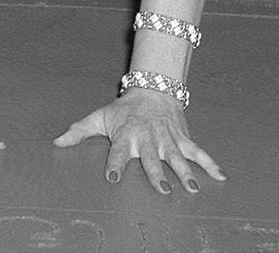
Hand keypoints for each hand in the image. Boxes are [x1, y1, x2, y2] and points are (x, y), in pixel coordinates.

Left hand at [54, 89, 224, 192]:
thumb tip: (56, 142)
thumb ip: (78, 132)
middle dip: (156, 172)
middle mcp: (146, 137)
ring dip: (185, 172)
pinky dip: (210, 163)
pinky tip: (222, 177)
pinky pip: (198, 151)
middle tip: (162, 189)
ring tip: (191, 188)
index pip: (117, 151)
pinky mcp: (181, 137)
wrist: (150, 89)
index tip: (112, 177)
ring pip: (176, 156)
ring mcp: (166, 138)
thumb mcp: (98, 117)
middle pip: (151, 157)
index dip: (114, 163)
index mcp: (125, 135)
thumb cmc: (122, 109)